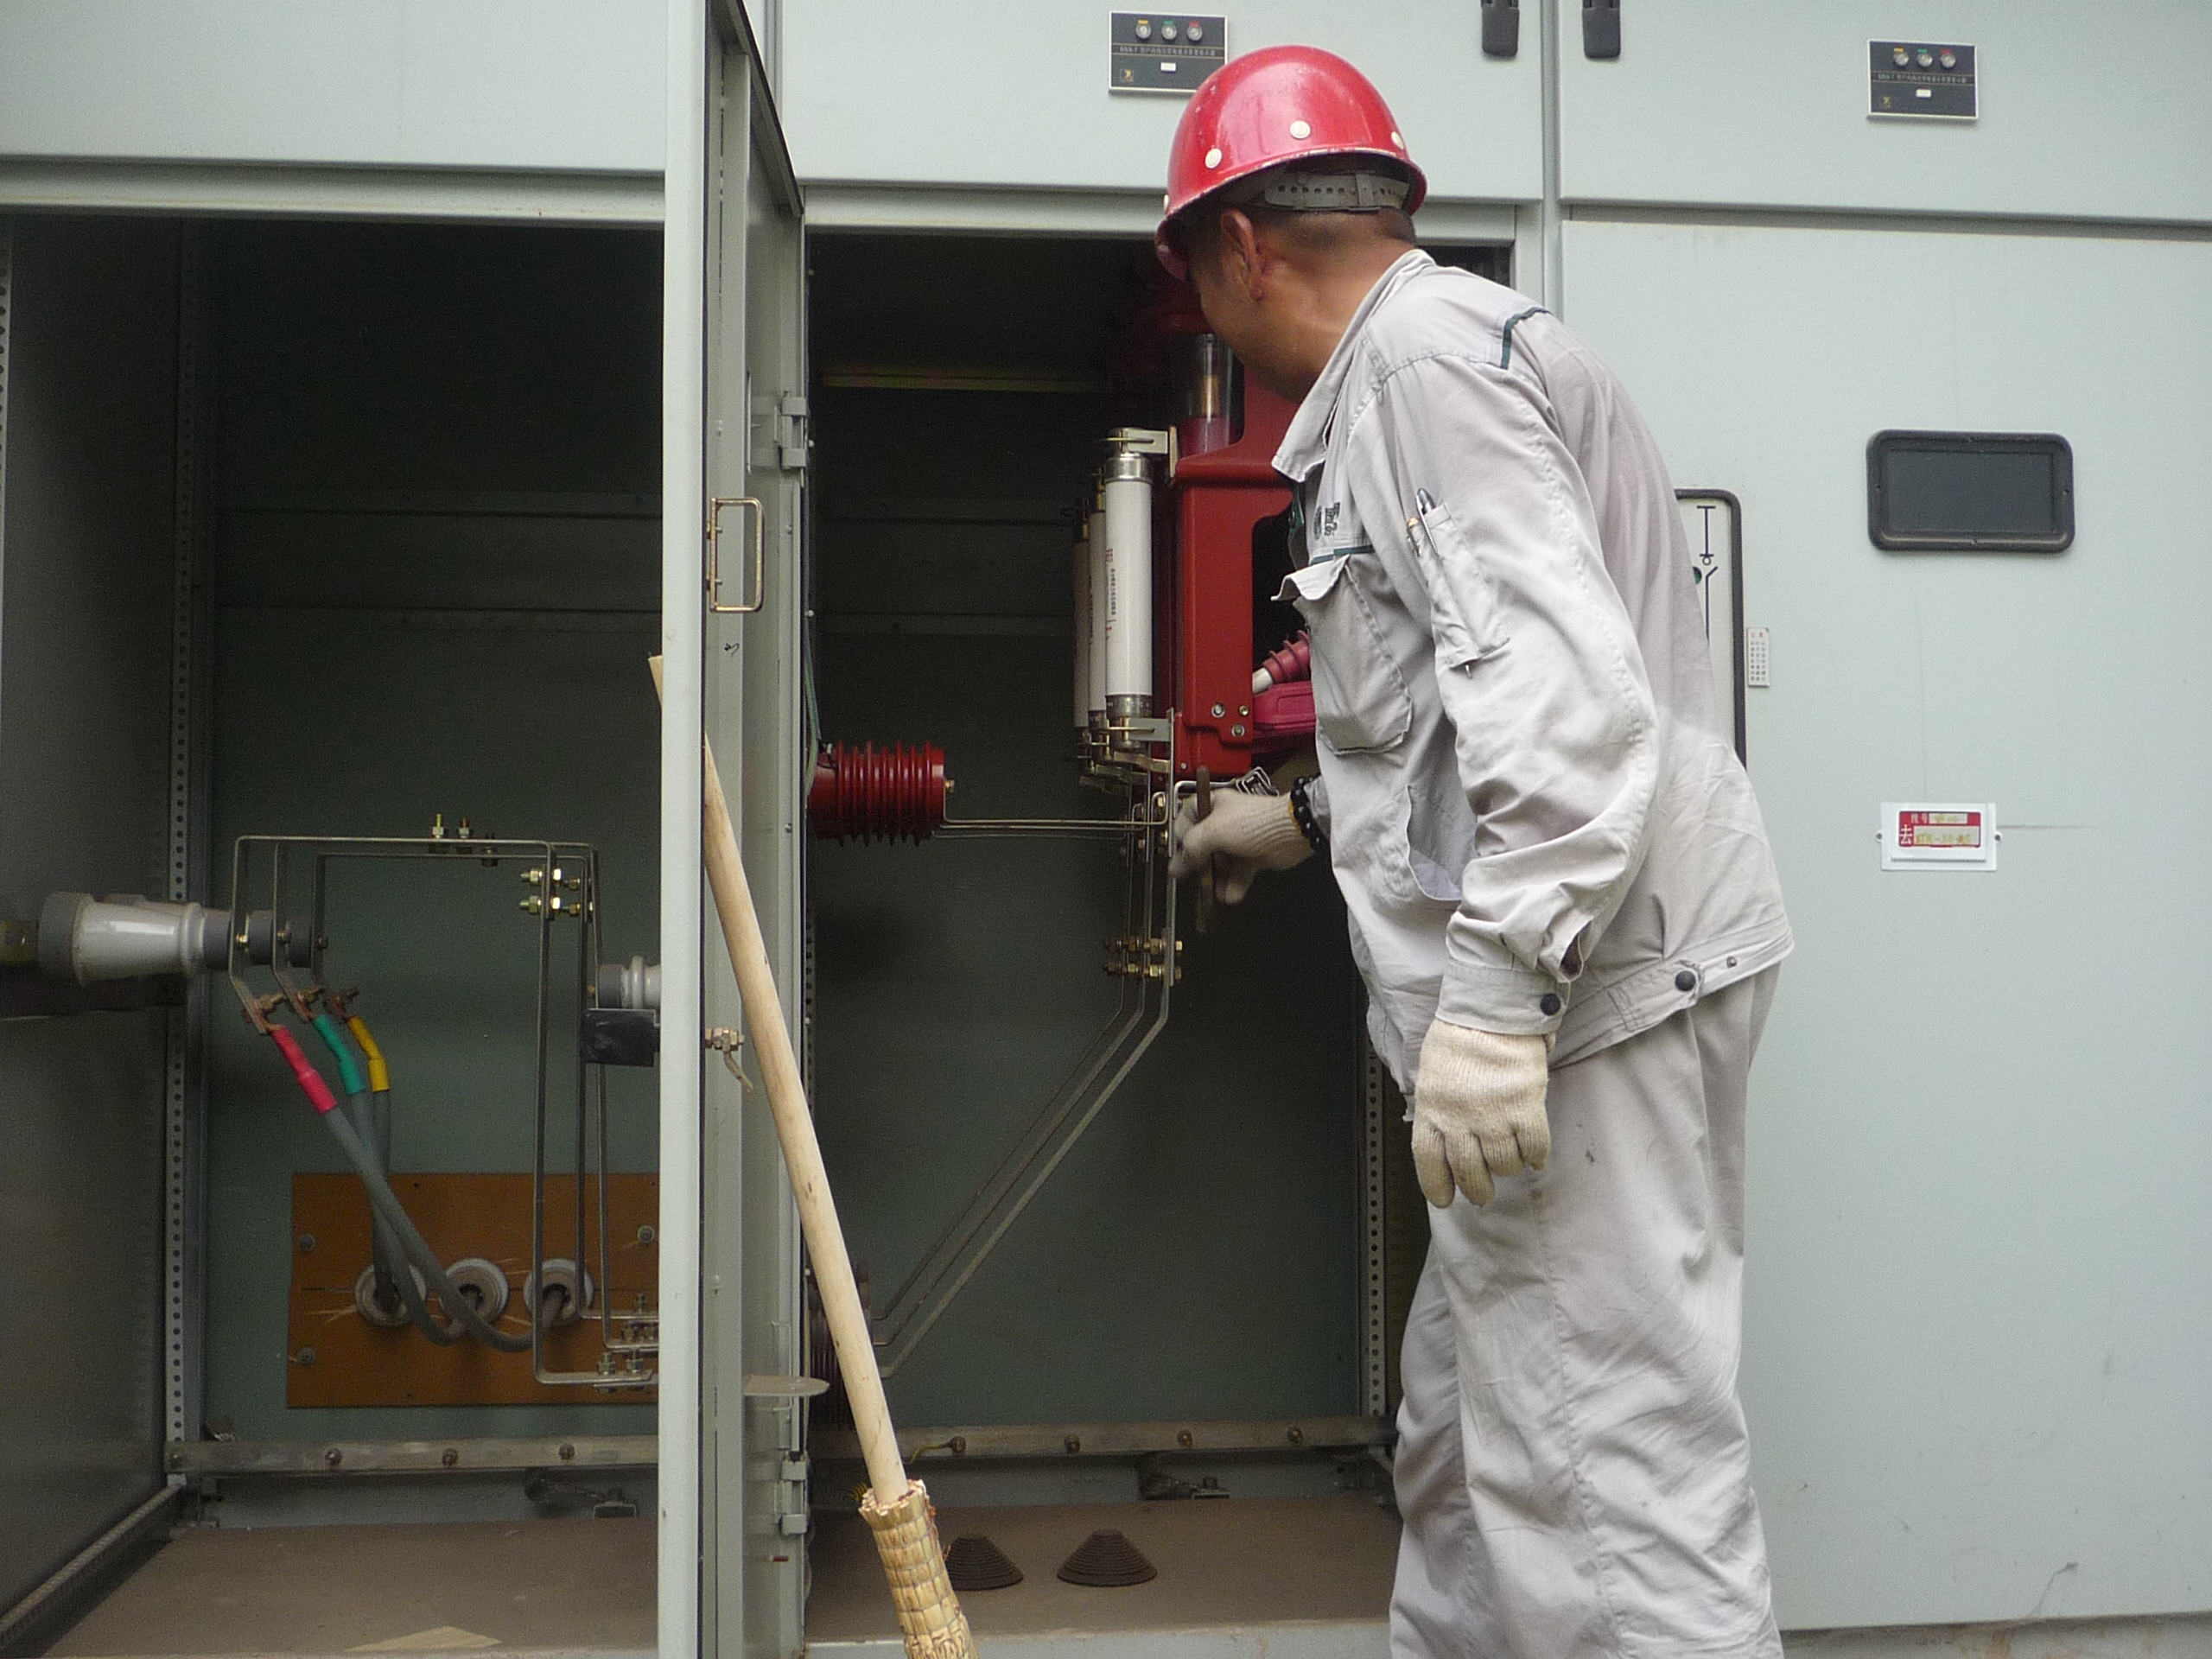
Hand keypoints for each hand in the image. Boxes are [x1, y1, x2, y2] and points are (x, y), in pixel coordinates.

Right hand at [1167, 789, 1311, 902]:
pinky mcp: (1253, 856)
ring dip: (1215, 879)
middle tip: (1192, 876)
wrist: (1291, 831)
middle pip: (1202, 846)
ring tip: (1212, 890)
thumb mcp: (1213, 831)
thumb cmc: (1257, 820)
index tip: (1178, 855)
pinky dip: (1233, 885)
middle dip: (1198, 864)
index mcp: (1213, 805)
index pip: (1186, 820)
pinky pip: (1237, 874)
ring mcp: (1239, 840)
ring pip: (1220, 863)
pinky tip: (1230, 894)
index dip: (1180, 838)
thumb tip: (1178, 864)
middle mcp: (1225, 822)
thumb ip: (1191, 847)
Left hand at [1411, 1018, 1551, 1206]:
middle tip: (1484, 1192)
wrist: (1491, 1012)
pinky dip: (1535, 1156)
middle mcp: (1460, 1120)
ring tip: (1509, 1162)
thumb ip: (1436, 1109)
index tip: (1444, 1199)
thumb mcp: (1432, 1076)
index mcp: (1432, 1110)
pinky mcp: (1524, 1107)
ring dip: (1508, 1168)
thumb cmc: (1459, 1038)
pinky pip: (1534, 1147)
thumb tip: (1441, 1137)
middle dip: (1478, 1189)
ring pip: (1503, 1164)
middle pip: (1469, 1172)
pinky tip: (1534, 1156)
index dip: (1437, 1186)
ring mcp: (1493, 1116)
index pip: (1428, 1161)